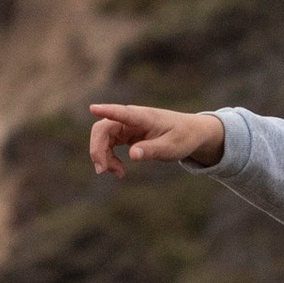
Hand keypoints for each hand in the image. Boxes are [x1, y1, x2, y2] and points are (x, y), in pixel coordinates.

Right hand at [89, 101, 225, 178]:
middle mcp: (131, 119)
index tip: (93, 108)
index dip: (107, 111)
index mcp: (144, 117)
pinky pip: (108, 144)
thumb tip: (132, 155)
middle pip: (103, 128)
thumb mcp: (172, 147)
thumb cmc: (183, 137)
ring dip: (103, 156)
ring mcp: (127, 126)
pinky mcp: (125, 134)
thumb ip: (152, 150)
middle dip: (98, 149)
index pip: (122, 112)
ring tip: (118, 173)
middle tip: (102, 170)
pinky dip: (109, 158)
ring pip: (103, 137)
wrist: (191, 132)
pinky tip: (119, 170)